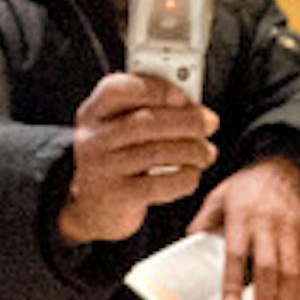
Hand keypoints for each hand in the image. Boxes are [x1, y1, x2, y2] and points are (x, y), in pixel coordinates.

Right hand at [60, 73, 218, 243]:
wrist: (91, 210)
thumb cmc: (116, 161)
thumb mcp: (117, 129)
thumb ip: (146, 110)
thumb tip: (192, 106)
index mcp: (92, 113)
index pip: (117, 89)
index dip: (154, 89)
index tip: (183, 95)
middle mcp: (91, 139)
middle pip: (145, 122)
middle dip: (187, 121)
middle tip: (209, 123)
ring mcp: (101, 170)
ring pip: (157, 153)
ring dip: (192, 150)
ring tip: (205, 152)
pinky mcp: (117, 198)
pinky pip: (161, 184)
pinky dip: (185, 178)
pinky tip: (191, 174)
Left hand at [187, 154, 299, 299]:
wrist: (287, 164)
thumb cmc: (246, 186)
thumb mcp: (218, 196)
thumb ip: (204, 222)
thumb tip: (191, 245)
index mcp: (242, 216)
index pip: (236, 256)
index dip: (233, 286)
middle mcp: (269, 223)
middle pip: (268, 269)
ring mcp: (293, 228)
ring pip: (292, 271)